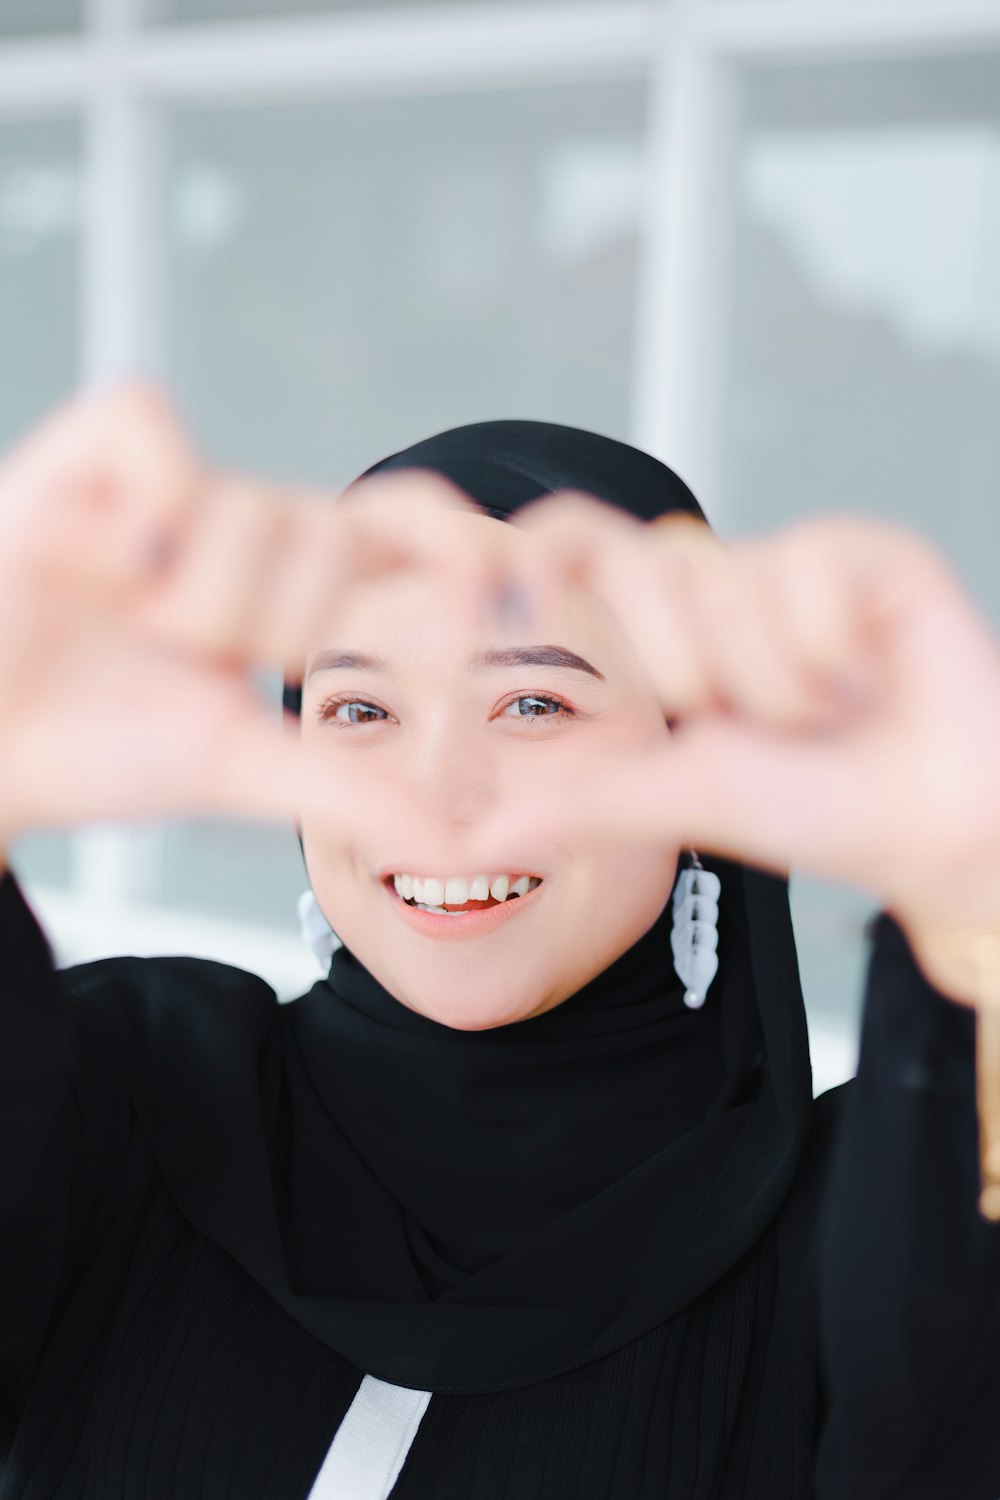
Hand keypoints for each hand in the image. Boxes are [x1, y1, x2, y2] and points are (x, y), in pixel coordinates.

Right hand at [0, 382, 494, 868]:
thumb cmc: (94, 748)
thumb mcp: (237, 765)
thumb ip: (344, 789)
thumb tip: (454, 844)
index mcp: (288, 588)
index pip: (404, 530)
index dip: (464, 546)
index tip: (511, 600)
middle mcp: (240, 523)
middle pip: (328, 532)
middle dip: (265, 622)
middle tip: (181, 655)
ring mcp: (169, 486)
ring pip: (248, 506)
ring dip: (190, 601)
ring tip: (122, 624)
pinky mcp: (91, 456)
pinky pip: (156, 435)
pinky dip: (139, 511)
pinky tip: (100, 562)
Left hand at [457, 492, 999, 1000]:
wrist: (934, 827)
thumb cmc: (815, 808)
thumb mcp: (680, 799)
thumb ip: (582, 801)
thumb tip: (476, 838)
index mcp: (667, 626)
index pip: (577, 547)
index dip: (534, 557)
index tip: (497, 611)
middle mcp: (725, 580)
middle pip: (647, 563)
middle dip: (691, 668)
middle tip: (755, 724)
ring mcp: (795, 562)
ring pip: (731, 581)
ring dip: (773, 680)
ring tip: (826, 713)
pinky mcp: (868, 555)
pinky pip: (809, 567)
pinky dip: (828, 645)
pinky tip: (867, 675)